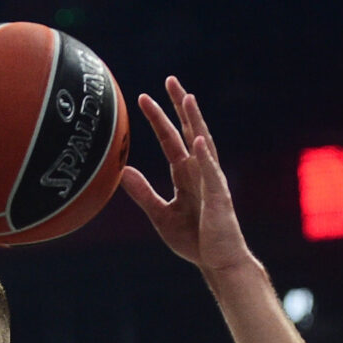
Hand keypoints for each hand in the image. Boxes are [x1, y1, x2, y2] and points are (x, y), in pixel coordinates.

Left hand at [119, 76, 252, 273]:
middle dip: (179, 106)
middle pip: (189, 132)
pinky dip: (204, 156)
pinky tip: (198, 140)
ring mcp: (212, 183)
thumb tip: (123, 172)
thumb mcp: (160, 215)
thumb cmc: (194, 240)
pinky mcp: (219, 199)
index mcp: (186, 176)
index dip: (158, 119)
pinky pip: (211, 174)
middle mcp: (200, 173)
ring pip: (204, 144)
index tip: (143, 97)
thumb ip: (143, 193)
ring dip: (195, 121)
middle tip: (169, 79)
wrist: (218, 263)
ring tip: (187, 98)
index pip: (171, 140)